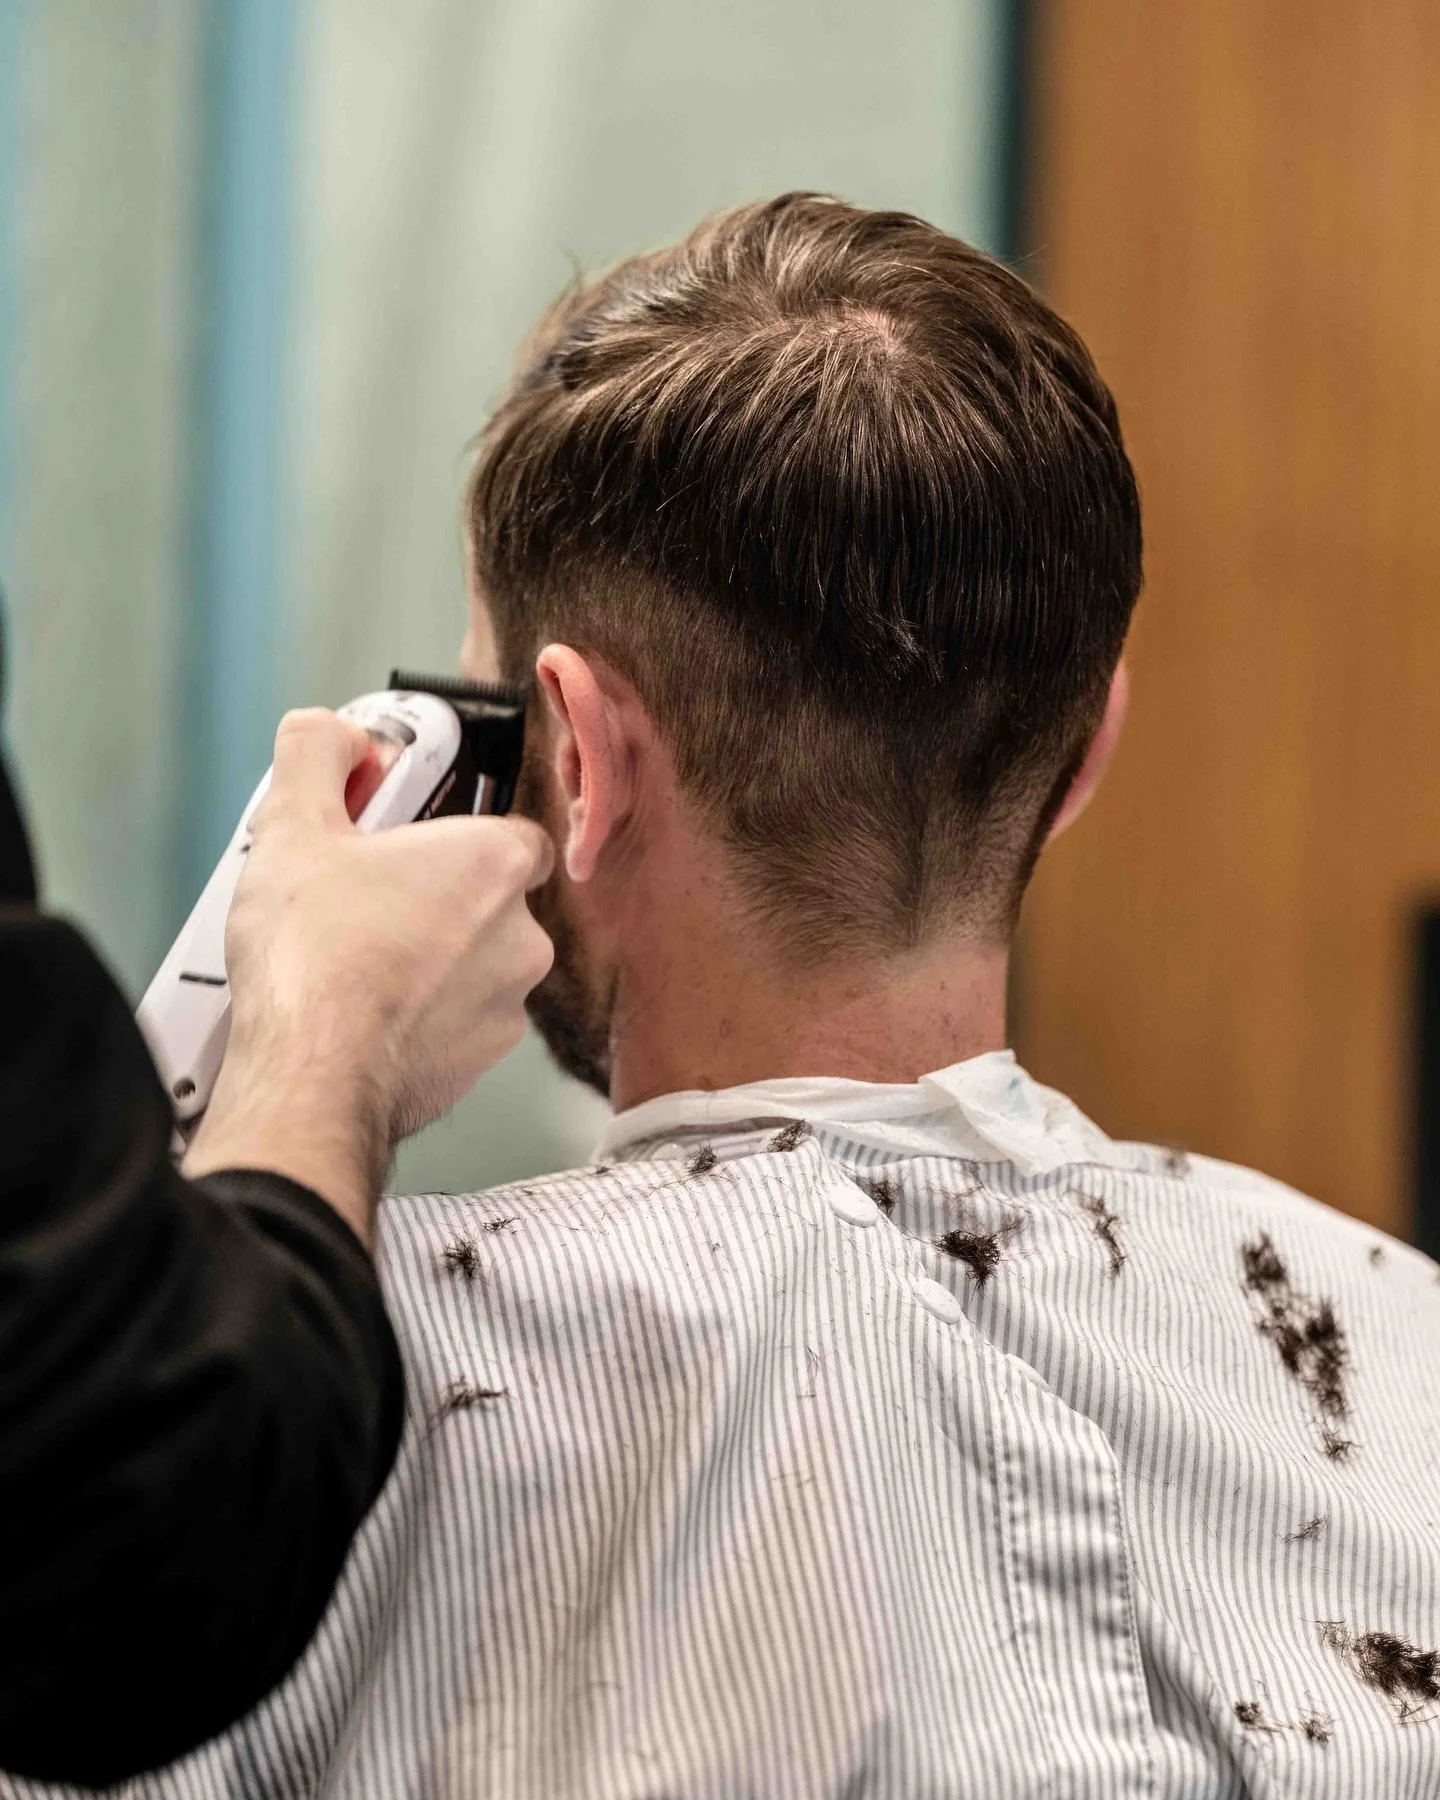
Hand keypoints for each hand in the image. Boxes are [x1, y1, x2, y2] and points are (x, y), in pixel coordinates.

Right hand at [182, 708, 553, 1242]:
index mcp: (496, 864)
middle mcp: (522, 935)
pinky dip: (420, 1014)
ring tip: (352, 957)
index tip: (404, 835)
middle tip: (363, 897)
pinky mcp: (480, 1063)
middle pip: (487, 897)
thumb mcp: (293, 825)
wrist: (312, 1080)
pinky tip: (361, 1010)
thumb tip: (330, 732)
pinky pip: (457, 1021)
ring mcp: (507, 1005)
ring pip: (475, 963)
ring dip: (428, 957)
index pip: (509, 828)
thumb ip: (317, 754)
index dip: (453, 828)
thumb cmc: (315, 959)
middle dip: (433, 895)